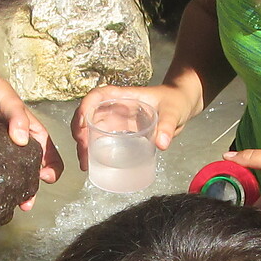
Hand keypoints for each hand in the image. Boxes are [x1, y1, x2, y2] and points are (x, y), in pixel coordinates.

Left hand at [0, 64, 63, 203]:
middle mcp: (19, 148)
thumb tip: (21, 140)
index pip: (49, 155)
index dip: (52, 169)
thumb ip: (18, 119)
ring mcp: (2, 153)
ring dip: (10, 192)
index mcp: (32, 135)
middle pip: (30, 173)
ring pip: (9, 177)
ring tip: (8, 204)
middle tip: (26, 203)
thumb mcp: (12, 103)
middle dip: (30, 190)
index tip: (47, 179)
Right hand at [71, 83, 190, 171]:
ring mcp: (116, 120)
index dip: (85, 107)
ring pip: (90, 129)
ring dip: (83, 145)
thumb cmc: (175, 102)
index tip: (82, 124)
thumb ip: (168, 126)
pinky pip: (101, 140)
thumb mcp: (173, 111)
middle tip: (83, 153)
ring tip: (85, 164)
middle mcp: (115, 107)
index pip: (97, 96)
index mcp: (124, 96)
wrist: (181, 107)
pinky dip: (93, 151)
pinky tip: (92, 165)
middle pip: (88, 115)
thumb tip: (161, 143)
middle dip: (79, 132)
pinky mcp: (119, 132)